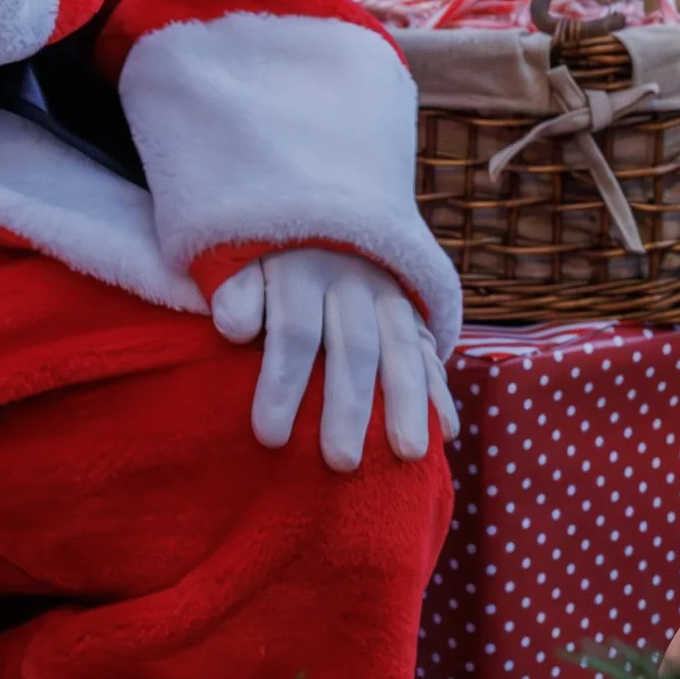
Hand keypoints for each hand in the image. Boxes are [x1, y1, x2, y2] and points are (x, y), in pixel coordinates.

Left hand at [211, 250, 457, 469]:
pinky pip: (430, 351)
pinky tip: (445, 431)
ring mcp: (389, 296)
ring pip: (403, 351)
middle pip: (354, 349)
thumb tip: (233, 327)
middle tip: (341, 462)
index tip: (270, 437)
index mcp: (302, 272)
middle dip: (349, 407)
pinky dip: (439, 390)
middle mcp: (352, 281)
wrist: (327, 217)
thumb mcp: (243, 264)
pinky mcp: (413, 312)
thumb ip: (237, 295)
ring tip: (409, 454)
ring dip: (407, 405)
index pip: (294, 332)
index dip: (282, 384)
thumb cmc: (270, 266)